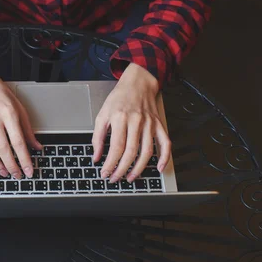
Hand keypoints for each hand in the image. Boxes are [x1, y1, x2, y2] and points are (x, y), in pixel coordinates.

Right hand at [0, 67, 41, 178]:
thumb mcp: (18, 107)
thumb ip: (27, 128)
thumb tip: (37, 146)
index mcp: (8, 113)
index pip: (18, 141)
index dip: (24, 158)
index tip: (29, 170)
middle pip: (3, 148)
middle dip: (12, 165)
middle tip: (17, 175)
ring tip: (4, 172)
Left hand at [92, 63, 170, 182]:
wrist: (138, 83)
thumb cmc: (119, 98)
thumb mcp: (102, 114)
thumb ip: (97, 136)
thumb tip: (95, 156)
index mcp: (120, 118)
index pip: (116, 147)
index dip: (110, 163)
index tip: (105, 173)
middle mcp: (136, 121)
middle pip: (131, 152)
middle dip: (122, 169)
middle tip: (116, 179)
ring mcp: (150, 124)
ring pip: (147, 151)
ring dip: (139, 168)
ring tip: (131, 177)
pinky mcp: (159, 124)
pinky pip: (165, 143)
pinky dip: (165, 157)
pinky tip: (160, 168)